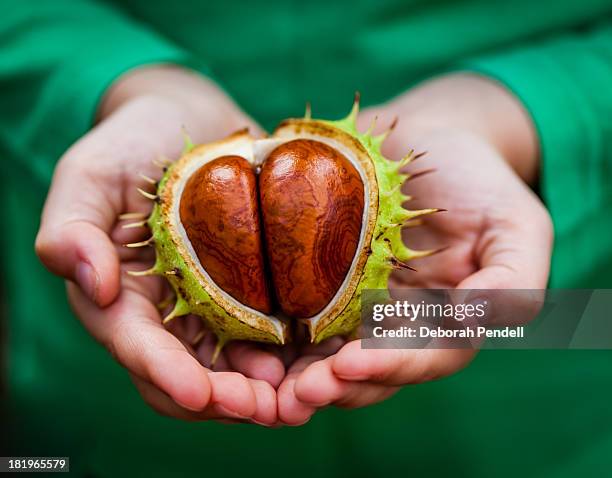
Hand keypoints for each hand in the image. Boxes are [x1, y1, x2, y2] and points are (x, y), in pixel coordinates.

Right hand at [35, 66, 282, 424]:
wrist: (189, 124)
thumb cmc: (132, 144)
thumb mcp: (90, 174)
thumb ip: (71, 227)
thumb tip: (92, 283)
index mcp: (120, 298)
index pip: (137, 347)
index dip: (165, 373)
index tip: (199, 393)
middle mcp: (165, 315)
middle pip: (189, 374)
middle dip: (223, 399)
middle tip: (264, 408)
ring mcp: (211, 308)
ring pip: (233, 368)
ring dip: (263, 390)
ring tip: (298, 397)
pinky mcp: (250, 294)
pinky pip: (268, 335)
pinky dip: (290, 354)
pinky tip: (317, 357)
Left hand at [277, 74, 553, 424]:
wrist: (430, 139)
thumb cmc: (480, 182)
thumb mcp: (518, 227)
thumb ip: (512, 283)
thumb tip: (469, 322)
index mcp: (444, 324)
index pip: (421, 360)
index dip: (390, 366)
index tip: (352, 364)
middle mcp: (395, 326)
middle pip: (366, 370)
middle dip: (333, 384)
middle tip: (299, 392)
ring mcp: (354, 305)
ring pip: (324, 353)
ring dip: (296, 372)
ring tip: (266, 381)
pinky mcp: (319, 279)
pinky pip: (296, 311)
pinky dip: (275, 333)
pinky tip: (248, 339)